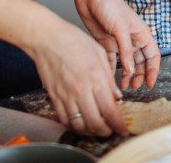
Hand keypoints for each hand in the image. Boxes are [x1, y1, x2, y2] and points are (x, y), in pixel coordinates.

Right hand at [27, 16, 126, 136]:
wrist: (47, 38)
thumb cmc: (73, 40)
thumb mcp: (99, 54)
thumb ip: (109, 78)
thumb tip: (116, 96)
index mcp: (96, 79)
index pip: (110, 112)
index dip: (118, 125)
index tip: (122, 130)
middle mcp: (81, 91)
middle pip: (96, 123)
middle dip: (106, 131)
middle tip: (111, 131)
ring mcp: (66, 96)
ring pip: (80, 125)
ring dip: (90, 131)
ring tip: (96, 129)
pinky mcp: (54, 97)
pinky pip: (65, 119)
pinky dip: (73, 125)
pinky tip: (80, 123)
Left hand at [75, 0, 160, 91]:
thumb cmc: (109, 5)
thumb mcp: (120, 28)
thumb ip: (126, 50)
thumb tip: (131, 70)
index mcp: (141, 34)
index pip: (153, 56)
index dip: (153, 70)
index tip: (149, 84)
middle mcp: (132, 39)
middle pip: (141, 62)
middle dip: (139, 75)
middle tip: (134, 88)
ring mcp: (119, 42)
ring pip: (127, 63)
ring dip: (127, 75)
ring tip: (123, 86)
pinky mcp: (106, 43)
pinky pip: (112, 60)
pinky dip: (112, 70)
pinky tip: (110, 79)